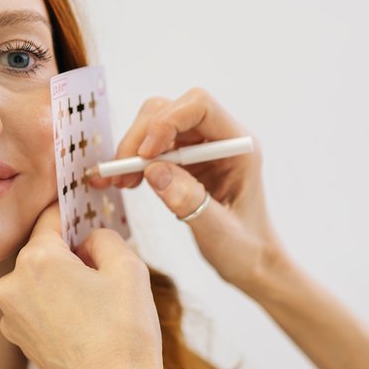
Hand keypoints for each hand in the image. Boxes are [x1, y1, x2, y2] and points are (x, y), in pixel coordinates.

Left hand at [0, 204, 168, 368]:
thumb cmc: (125, 336)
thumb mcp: (130, 268)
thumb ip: (104, 236)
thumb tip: (89, 238)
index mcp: (37, 260)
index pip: (52, 216)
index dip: (75, 210)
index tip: (89, 210)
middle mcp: (12, 284)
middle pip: (44, 249)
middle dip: (72, 252)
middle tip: (105, 267)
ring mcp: (10, 315)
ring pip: (40, 278)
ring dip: (64, 280)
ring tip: (99, 302)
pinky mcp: (17, 338)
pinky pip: (37, 305)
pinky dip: (57, 305)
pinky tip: (86, 322)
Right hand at [90, 87, 284, 296]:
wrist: (252, 262)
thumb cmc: (246, 249)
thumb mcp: (220, 233)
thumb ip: (190, 202)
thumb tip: (154, 171)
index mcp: (239, 146)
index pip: (200, 106)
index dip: (167, 121)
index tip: (145, 156)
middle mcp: (219, 139)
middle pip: (170, 110)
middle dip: (140, 137)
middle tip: (119, 174)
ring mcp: (200, 148)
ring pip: (155, 125)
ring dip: (131, 150)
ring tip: (116, 183)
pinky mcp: (185, 162)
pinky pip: (152, 148)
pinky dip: (133, 162)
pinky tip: (123, 183)